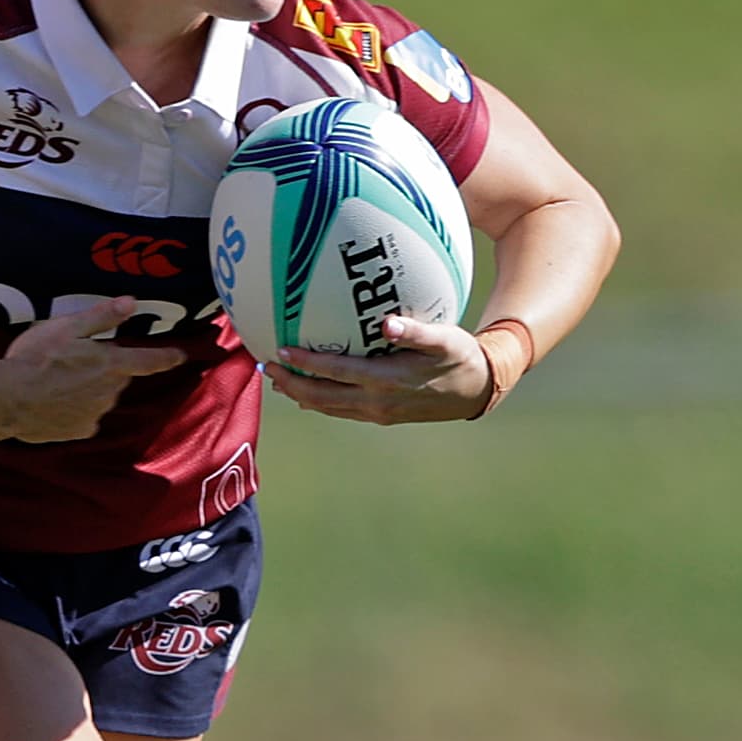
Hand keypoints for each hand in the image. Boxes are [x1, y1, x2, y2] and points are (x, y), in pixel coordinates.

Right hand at [0, 296, 189, 443]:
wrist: (8, 399)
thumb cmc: (35, 359)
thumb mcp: (66, 328)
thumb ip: (101, 317)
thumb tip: (130, 303)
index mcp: (111, 364)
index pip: (149, 360)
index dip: (168, 356)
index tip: (181, 355)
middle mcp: (110, 391)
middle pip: (117, 378)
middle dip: (103, 371)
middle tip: (72, 363)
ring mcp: (96, 413)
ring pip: (100, 398)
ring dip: (86, 391)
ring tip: (56, 383)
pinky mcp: (80, 431)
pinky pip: (84, 418)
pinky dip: (73, 411)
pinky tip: (52, 403)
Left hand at [265, 314, 487, 424]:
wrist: (476, 392)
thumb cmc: (461, 358)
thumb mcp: (445, 340)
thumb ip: (416, 332)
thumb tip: (388, 324)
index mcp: (388, 382)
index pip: (337, 373)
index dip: (306, 364)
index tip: (280, 351)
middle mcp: (377, 402)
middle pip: (321, 397)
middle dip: (290, 383)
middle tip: (265, 367)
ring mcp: (376, 413)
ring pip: (328, 407)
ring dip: (299, 394)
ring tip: (276, 380)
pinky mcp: (379, 416)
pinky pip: (340, 409)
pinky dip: (319, 399)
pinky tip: (306, 390)